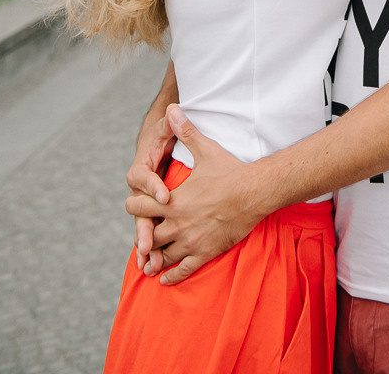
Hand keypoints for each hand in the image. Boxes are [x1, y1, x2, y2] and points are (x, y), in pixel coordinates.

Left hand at [125, 105, 255, 285]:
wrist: (255, 193)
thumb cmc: (230, 171)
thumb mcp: (206, 149)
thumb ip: (186, 131)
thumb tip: (173, 109)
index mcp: (172, 201)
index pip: (139, 206)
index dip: (134, 204)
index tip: (133, 203)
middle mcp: (177, 224)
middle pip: (148, 234)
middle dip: (143, 232)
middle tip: (142, 231)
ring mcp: (190, 241)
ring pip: (162, 256)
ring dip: (154, 257)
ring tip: (148, 259)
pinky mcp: (205, 252)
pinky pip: (182, 270)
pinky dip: (170, 276)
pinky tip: (164, 278)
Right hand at [127, 109, 175, 273]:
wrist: (153, 144)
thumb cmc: (162, 138)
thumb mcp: (166, 130)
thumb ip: (172, 123)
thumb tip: (174, 107)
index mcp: (141, 168)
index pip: (143, 178)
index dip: (153, 187)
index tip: (166, 195)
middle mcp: (139, 190)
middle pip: (138, 211)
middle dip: (144, 226)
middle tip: (150, 242)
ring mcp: (144, 204)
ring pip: (142, 226)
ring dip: (145, 243)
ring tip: (149, 262)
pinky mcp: (151, 213)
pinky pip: (149, 233)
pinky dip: (149, 248)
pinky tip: (153, 265)